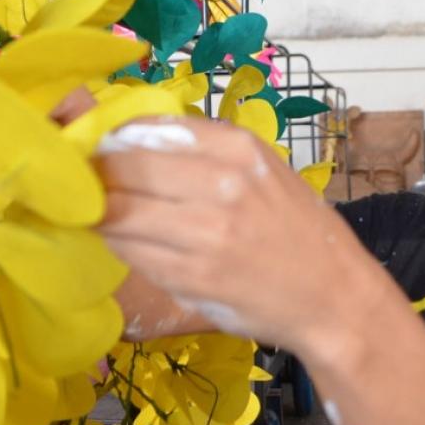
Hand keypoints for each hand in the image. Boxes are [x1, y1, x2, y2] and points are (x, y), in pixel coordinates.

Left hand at [95, 117, 382, 351]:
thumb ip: (200, 150)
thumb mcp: (258, 168)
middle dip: (97, 177)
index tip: (103, 153)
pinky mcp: (192, 276)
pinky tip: (130, 245)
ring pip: (117, 212)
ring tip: (106, 216)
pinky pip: (130, 252)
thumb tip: (124, 138)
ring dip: (102, 214)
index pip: (145, 129)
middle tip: (91, 187)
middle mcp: (221, 182)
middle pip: (123, 168)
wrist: (333, 296)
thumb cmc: (292, 228)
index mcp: (236, 146)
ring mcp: (205, 232)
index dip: (112, 142)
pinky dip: (119, 246)